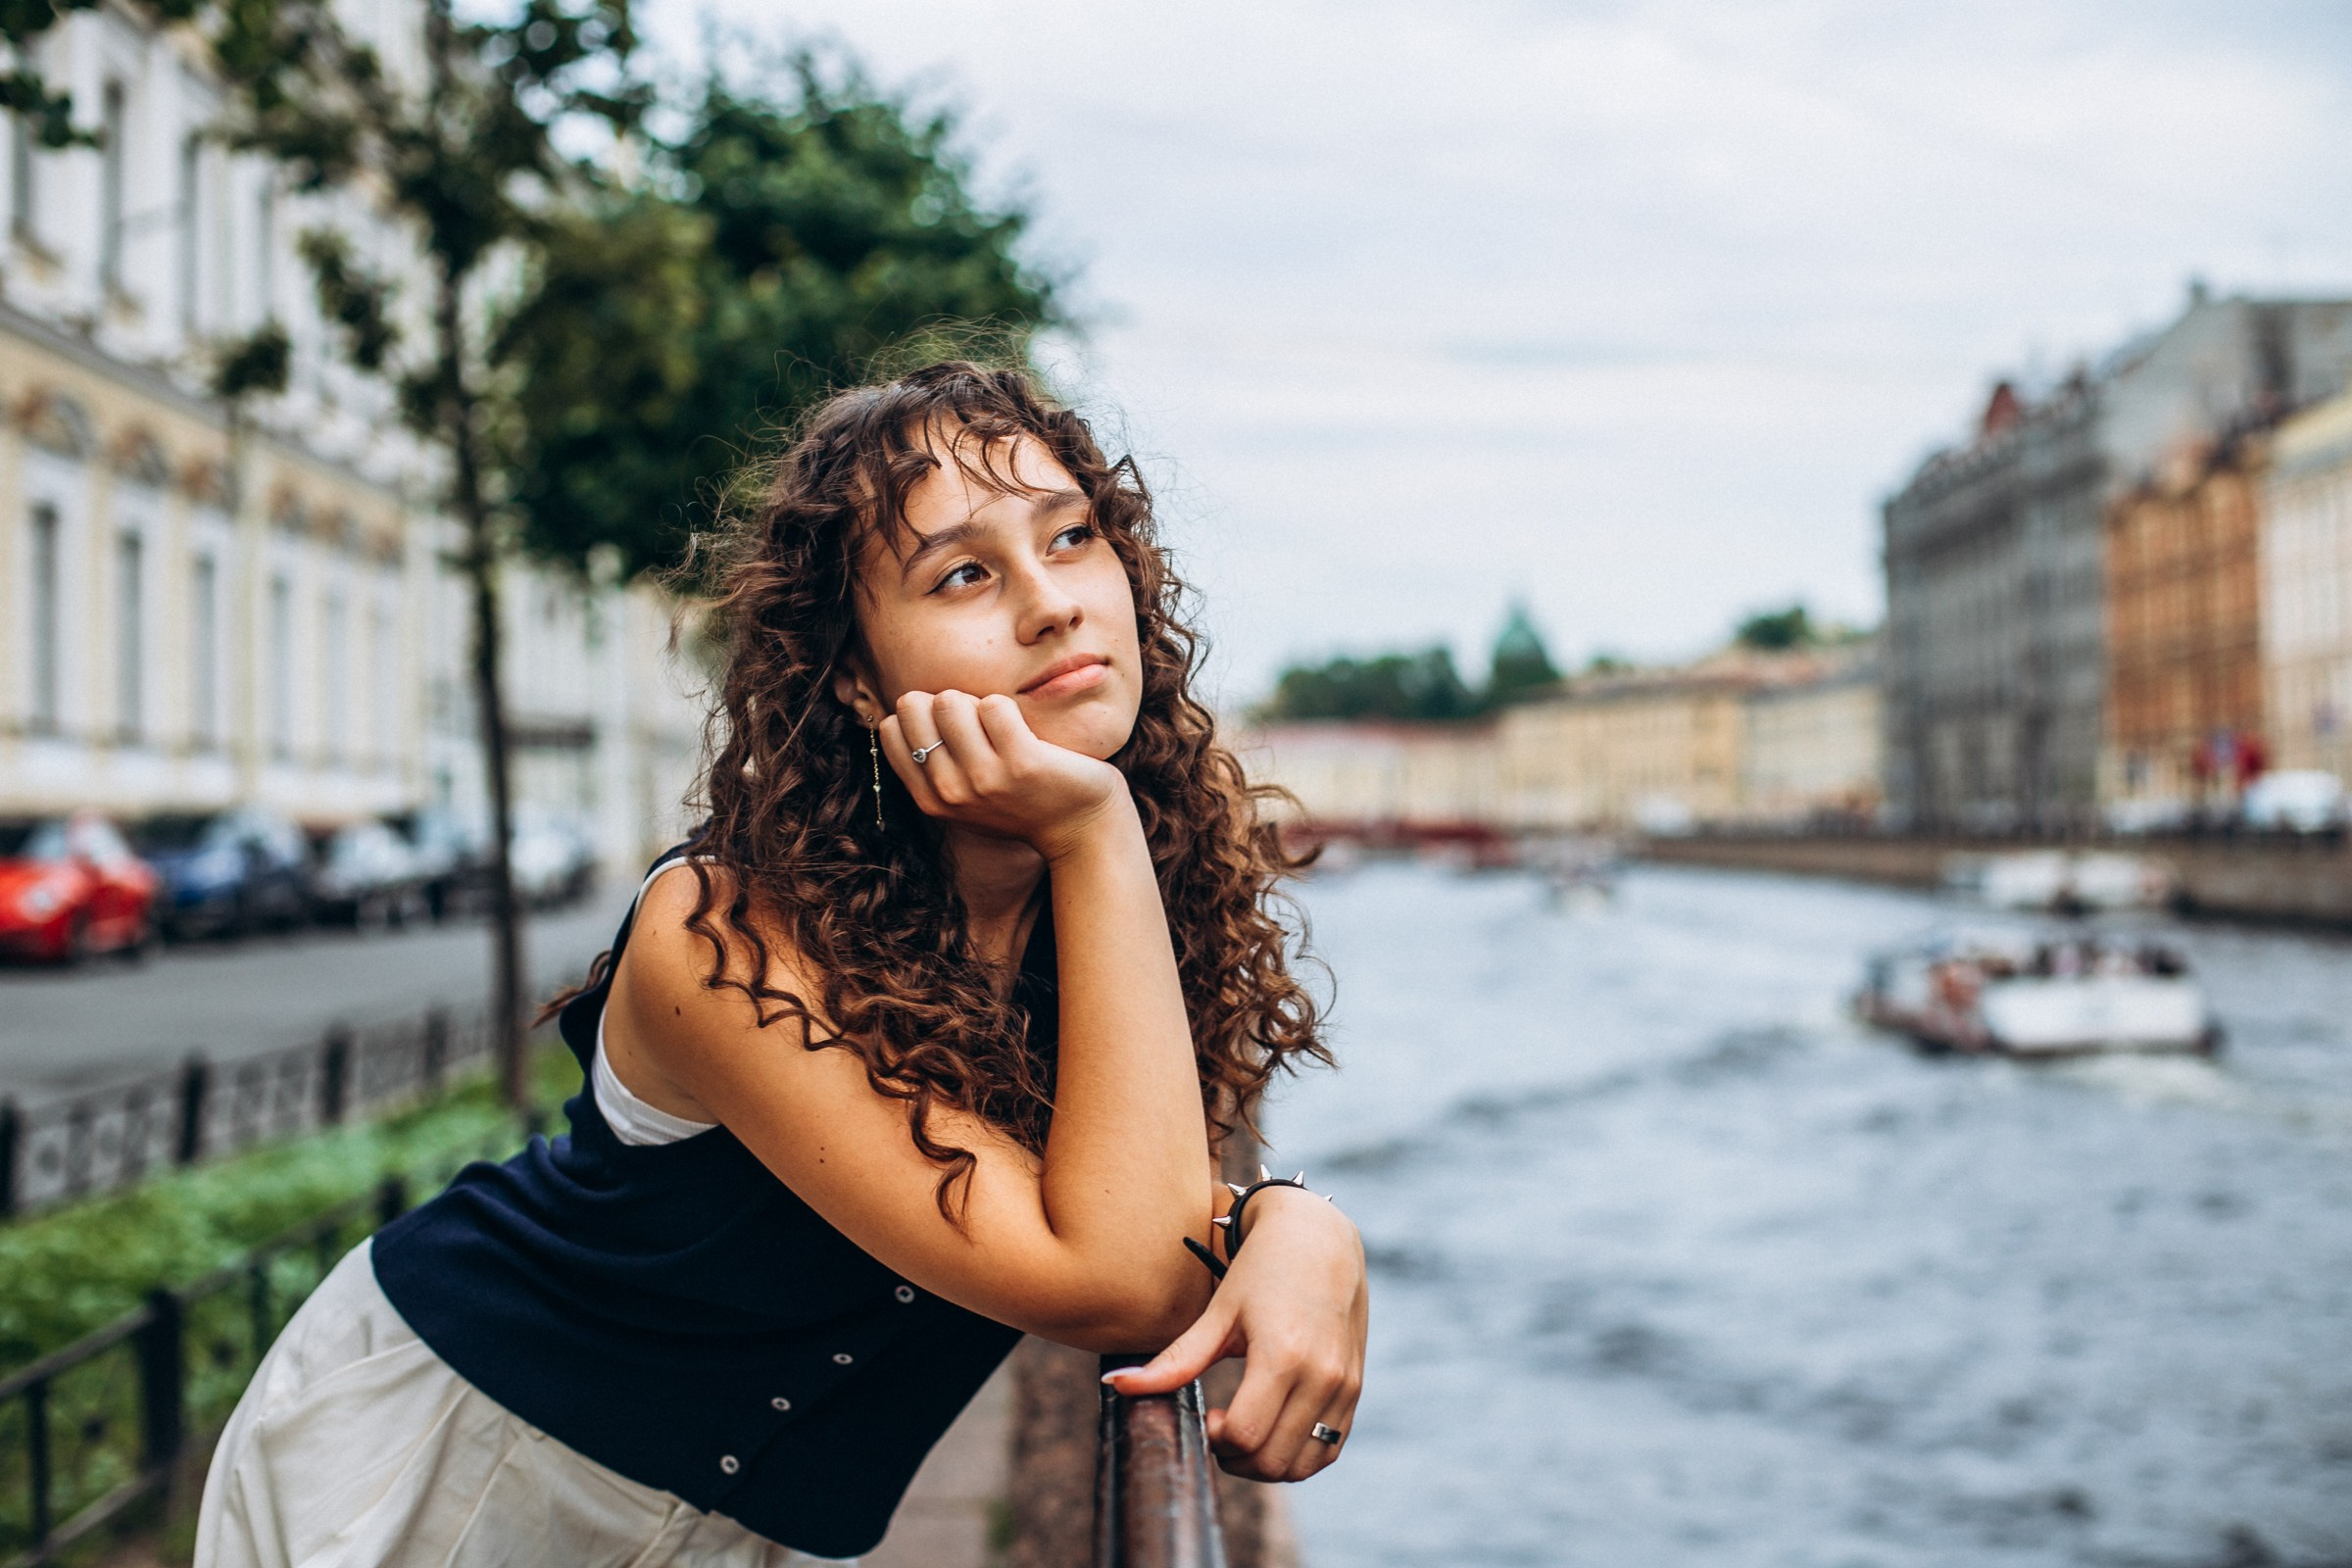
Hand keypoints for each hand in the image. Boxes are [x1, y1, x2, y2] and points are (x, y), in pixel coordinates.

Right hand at [881, 690, 1127, 859]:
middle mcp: (949, 792)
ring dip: (976, 701)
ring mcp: (984, 779)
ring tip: (1001, 727)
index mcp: (930, 800)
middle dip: (944, 702)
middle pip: (913, 707)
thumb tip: (905, 708)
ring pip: (949, 701)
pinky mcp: (1021, 763)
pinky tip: (1023, 731)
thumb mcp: (966, 799)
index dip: (920, 715)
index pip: (890, 730)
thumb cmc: (1023, 804)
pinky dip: (1008, 706)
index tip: (950, 730)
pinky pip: (995, 705)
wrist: (1081, 830)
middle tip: (977, 725)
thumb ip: (934, 766)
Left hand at [1102, 1186, 1367, 1481]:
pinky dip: (1299, 1454)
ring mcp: (1344, 1385)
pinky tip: (1275, 1425)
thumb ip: (1174, 1360)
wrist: (1319, 1236)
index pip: (1245, 1436)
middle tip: (1222, 1427)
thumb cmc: (1262, 1269)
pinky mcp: (1355, 1387)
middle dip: (1237, 1458)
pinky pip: (1329, 1448)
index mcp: (1282, 1356)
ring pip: (1303, 1466)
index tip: (1209, 1416)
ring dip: (1267, 1463)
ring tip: (1247, 1428)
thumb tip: (1115, 1384)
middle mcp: (1321, 1376)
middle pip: (1272, 1461)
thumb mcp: (1218, 1314)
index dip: (1217, 1440)